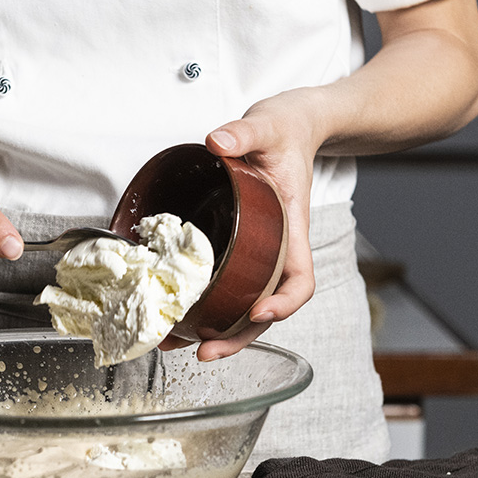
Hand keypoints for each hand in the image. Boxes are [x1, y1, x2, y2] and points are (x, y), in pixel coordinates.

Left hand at [163, 88, 325, 360]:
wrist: (296, 126)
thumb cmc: (288, 129)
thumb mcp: (268, 124)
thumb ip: (244, 132)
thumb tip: (218, 142)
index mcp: (292, 226)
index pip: (301, 279)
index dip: (285, 302)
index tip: (260, 312)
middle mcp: (278, 248)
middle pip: (268, 308)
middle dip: (239, 336)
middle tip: (205, 353)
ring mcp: (261, 251)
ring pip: (245, 304)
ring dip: (217, 331)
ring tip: (178, 344)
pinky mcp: (242, 246)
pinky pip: (229, 283)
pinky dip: (207, 304)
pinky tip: (176, 314)